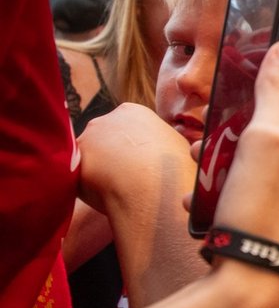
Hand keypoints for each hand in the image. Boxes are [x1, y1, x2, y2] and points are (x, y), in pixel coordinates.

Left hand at [77, 102, 193, 213]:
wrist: (152, 187)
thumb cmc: (173, 168)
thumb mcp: (175, 146)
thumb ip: (158, 143)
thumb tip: (158, 153)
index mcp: (134, 112)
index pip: (125, 128)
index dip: (131, 148)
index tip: (139, 163)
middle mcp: (106, 119)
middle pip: (103, 138)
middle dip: (110, 156)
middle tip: (125, 177)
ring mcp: (87, 138)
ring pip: (89, 157)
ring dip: (98, 171)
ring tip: (117, 189)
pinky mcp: (74, 160)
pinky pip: (78, 175)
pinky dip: (88, 186)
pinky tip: (105, 195)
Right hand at [213, 41, 278, 259]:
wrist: (258, 288)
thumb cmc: (261, 210)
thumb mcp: (268, 140)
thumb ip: (278, 92)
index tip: (268, 30)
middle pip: (277, 114)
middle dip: (242, 111)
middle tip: (213, 122)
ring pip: (259, 152)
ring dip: (226, 152)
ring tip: (201, 169)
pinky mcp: (278, 216)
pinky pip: (250, 186)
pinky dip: (227, 186)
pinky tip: (208, 204)